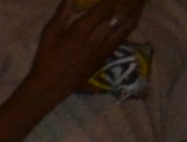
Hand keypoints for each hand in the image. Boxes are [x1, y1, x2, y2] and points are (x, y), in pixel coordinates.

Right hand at [32, 0, 146, 97]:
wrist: (50, 88)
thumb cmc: (45, 59)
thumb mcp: (48, 34)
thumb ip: (62, 13)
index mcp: (81, 31)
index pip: (105, 7)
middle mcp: (98, 38)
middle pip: (122, 14)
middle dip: (131, 0)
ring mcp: (105, 48)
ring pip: (128, 25)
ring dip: (136, 10)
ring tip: (141, 1)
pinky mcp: (107, 55)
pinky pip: (124, 36)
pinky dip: (132, 23)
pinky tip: (134, 16)